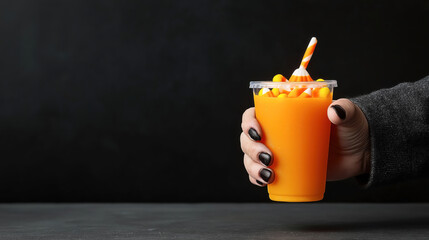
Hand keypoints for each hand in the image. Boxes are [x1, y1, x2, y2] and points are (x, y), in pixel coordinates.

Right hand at [240, 98, 369, 186]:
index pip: (254, 114)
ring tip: (268, 174)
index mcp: (282, 113)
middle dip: (251, 149)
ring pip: (250, 157)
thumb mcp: (349, 115)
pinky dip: (256, 178)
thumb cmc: (351, 129)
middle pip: (248, 138)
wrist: (360, 153)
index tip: (257, 133)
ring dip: (252, 166)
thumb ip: (346, 109)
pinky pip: (259, 173)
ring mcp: (277, 151)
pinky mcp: (283, 168)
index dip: (248, 122)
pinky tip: (262, 181)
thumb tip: (335, 111)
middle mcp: (274, 131)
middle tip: (268, 158)